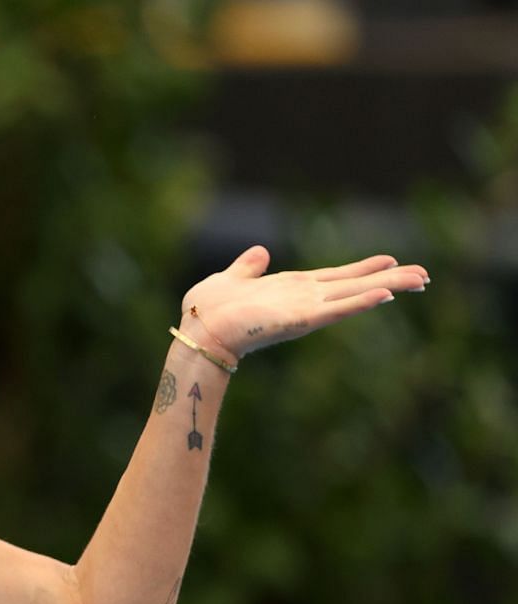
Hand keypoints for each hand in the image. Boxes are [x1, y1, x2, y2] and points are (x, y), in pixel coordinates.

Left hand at [178, 246, 429, 362]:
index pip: (336, 277)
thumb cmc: (208, 310)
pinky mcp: (299, 320)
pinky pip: (335, 310)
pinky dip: (359, 303)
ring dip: (387, 288)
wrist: (197, 331)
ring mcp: (305, 310)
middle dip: (390, 280)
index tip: (392, 261)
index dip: (364, 269)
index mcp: (292, 288)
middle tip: (424, 275)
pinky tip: (384, 295)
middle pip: (356, 286)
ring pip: (354, 296)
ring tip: (419, 280)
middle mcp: (304, 299)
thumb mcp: (231, 278)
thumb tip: (260, 252)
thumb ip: (248, 267)